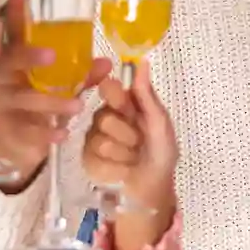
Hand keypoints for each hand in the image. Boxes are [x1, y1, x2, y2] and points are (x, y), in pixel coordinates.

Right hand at [0, 33, 111, 189]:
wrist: (14, 144)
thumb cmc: (36, 105)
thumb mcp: (59, 87)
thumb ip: (81, 75)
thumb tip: (107, 63)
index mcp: (14, 59)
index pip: (12, 31)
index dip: (13, 11)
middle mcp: (2, 77)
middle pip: (8, 60)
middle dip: (28, 56)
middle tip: (52, 55)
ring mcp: (0, 103)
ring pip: (22, 98)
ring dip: (51, 101)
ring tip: (78, 106)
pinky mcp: (4, 130)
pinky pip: (23, 130)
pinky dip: (45, 133)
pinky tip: (63, 134)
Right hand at [82, 59, 178, 216]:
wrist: (154, 187)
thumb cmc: (161, 152)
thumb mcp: (160, 123)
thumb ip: (146, 95)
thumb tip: (143, 61)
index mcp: (124, 104)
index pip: (108, 87)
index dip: (115, 97)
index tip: (126, 108)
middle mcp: (105, 117)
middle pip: (105, 118)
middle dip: (128, 135)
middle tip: (140, 143)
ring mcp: (94, 138)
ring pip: (102, 141)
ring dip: (125, 154)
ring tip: (133, 158)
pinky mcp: (88, 159)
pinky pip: (96, 159)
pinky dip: (117, 167)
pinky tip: (123, 170)